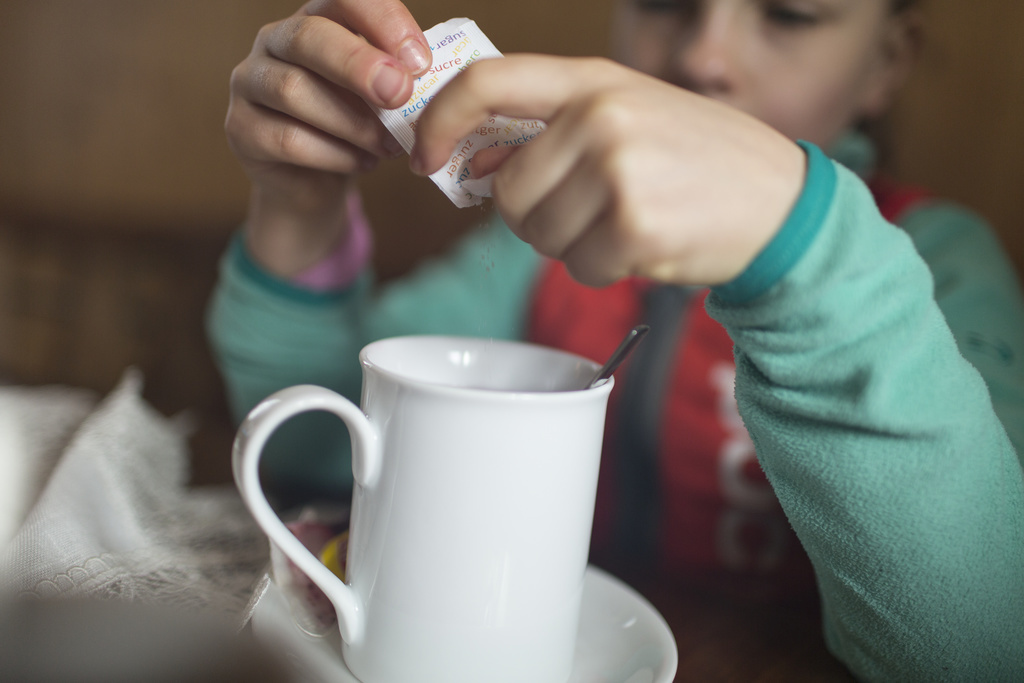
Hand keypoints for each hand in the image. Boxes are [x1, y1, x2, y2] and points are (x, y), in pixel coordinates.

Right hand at [225, 0, 430, 274]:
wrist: (315, 181)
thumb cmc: (355, 126)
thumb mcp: (382, 95)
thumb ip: (396, 78)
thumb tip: (424, 79)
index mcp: (316, 19)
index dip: (382, 20)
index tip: (420, 61)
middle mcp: (275, 40)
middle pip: (308, 38)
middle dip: (359, 65)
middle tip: (400, 94)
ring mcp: (250, 82)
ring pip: (293, 91)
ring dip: (352, 122)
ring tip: (388, 145)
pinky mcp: (241, 129)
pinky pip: (287, 139)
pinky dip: (335, 155)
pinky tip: (363, 163)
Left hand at [410, 56, 804, 287]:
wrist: (782, 201)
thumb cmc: (699, 161)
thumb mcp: (628, 118)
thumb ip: (550, 132)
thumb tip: (472, 163)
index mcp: (593, 79)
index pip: (486, 81)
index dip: (441, 122)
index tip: (428, 156)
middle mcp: (601, 116)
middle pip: (510, 192)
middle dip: (535, 217)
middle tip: (586, 213)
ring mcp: (618, 169)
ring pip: (540, 236)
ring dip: (573, 246)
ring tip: (627, 223)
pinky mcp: (634, 225)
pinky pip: (578, 268)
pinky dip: (604, 269)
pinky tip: (645, 245)